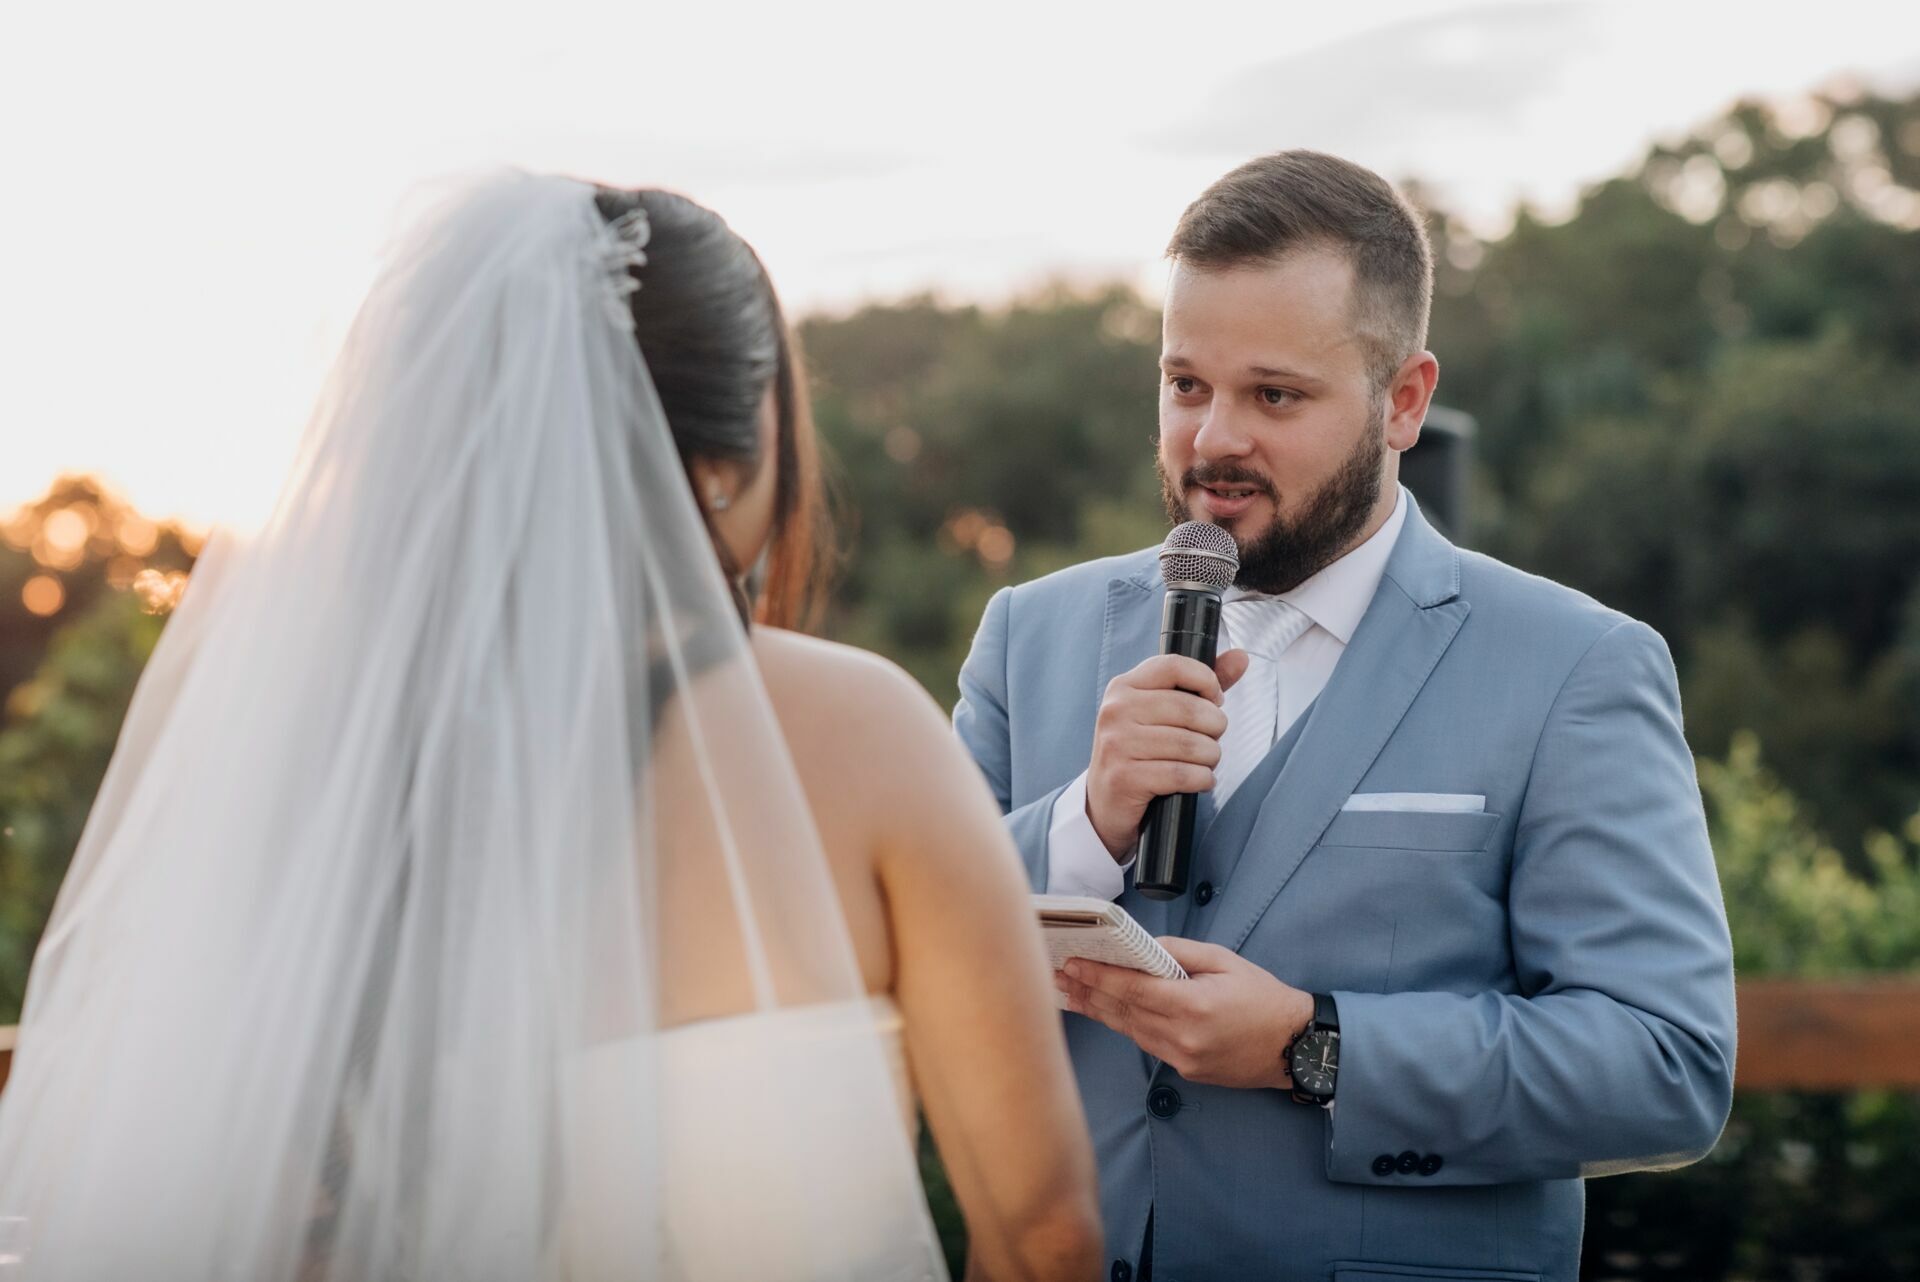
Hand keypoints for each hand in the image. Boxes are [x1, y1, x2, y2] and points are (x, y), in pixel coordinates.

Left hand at [1054, 937, 1313, 1089]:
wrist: (1294, 1046)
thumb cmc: (1263, 998)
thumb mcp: (1224, 961)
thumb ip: (1179, 953)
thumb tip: (1143, 948)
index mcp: (1192, 1006)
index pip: (1131, 989)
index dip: (1097, 976)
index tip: (1071, 964)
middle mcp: (1182, 1037)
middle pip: (1122, 1012)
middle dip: (1088, 992)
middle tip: (1058, 976)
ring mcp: (1183, 1058)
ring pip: (1130, 1031)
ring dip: (1099, 1011)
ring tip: (1072, 993)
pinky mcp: (1186, 1070)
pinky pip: (1147, 1044)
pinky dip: (1125, 1026)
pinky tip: (1108, 1013)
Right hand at [1085, 650, 1250, 858]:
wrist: (1104, 802)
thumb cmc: (1141, 751)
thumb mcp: (1162, 712)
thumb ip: (1200, 684)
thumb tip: (1241, 657)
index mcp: (1124, 686)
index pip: (1174, 666)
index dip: (1206, 680)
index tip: (1214, 699)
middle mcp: (1116, 710)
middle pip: (1190, 708)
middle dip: (1214, 728)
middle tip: (1211, 740)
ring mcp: (1117, 744)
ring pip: (1191, 745)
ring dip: (1210, 758)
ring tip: (1205, 763)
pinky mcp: (1124, 777)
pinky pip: (1182, 774)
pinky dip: (1201, 780)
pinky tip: (1198, 781)